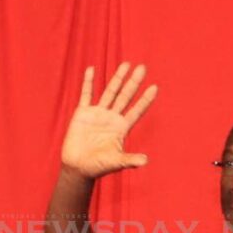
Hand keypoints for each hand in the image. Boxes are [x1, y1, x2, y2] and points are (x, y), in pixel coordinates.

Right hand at [60, 63, 157, 179]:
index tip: (155, 87)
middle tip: (143, 67)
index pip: (137, 110)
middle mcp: (112, 118)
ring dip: (117, 78)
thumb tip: (145, 161)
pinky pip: (86, 94)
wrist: (78, 167)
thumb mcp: (115, 162)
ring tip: (126, 64)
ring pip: (110, 92)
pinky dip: (88, 82)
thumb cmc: (98, 166)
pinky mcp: (82, 114)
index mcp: (122, 128)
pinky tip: (91, 70)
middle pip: (125, 96)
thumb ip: (129, 160)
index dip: (145, 99)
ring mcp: (98, 114)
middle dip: (134, 82)